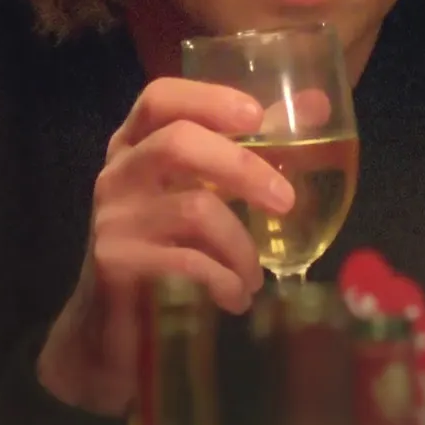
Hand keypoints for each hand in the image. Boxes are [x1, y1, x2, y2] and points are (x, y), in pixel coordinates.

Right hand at [38, 80, 294, 413]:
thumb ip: (244, 150)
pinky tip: (236, 298)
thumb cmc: (162, 247)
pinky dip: (224, 280)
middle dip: (242, 167)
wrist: (108, 328)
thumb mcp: (195, 191)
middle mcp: (118, 172)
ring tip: (255, 277)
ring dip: (242, 246)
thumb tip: (315, 105)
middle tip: (286, 201)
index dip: (208, 97)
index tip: (255, 115)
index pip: (160, 97)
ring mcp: (113, 217)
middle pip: (178, 143)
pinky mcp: (115, 261)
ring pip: (194, 208)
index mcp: (135, 145)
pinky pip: (187, 261)